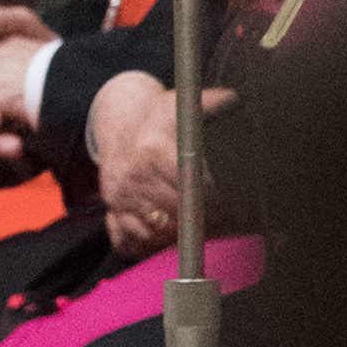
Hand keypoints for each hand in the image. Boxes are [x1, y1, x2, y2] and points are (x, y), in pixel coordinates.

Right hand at [86, 69, 232, 258]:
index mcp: (152, 149)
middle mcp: (132, 175)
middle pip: (174, 213)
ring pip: (154, 232)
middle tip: (223, 226)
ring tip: (201, 236)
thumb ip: (211, 102)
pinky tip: (169, 242)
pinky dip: (150, 247)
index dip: (212, 201)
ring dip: (179, 239)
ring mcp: (119, 197)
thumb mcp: (181, 103)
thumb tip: (234, 99)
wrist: (120, 124)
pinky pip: (129, 242)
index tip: (227, 207)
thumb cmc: (158, 117)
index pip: (189, 184)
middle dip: (201, 223)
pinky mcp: (112, 211)